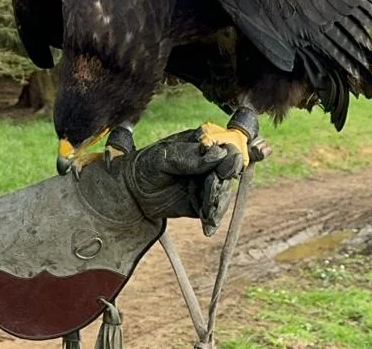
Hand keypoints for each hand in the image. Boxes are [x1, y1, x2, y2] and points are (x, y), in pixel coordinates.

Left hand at [76, 128, 244, 234]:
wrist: (130, 191)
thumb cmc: (145, 165)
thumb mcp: (163, 157)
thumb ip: (190, 157)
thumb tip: (218, 154)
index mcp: (202, 143)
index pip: (228, 144)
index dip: (237, 151)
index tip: (241, 160)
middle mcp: (209, 163)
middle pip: (229, 170)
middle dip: (223, 181)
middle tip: (215, 188)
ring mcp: (207, 183)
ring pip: (223, 192)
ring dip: (218, 202)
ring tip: (207, 212)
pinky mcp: (202, 203)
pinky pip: (213, 211)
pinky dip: (213, 219)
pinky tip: (207, 227)